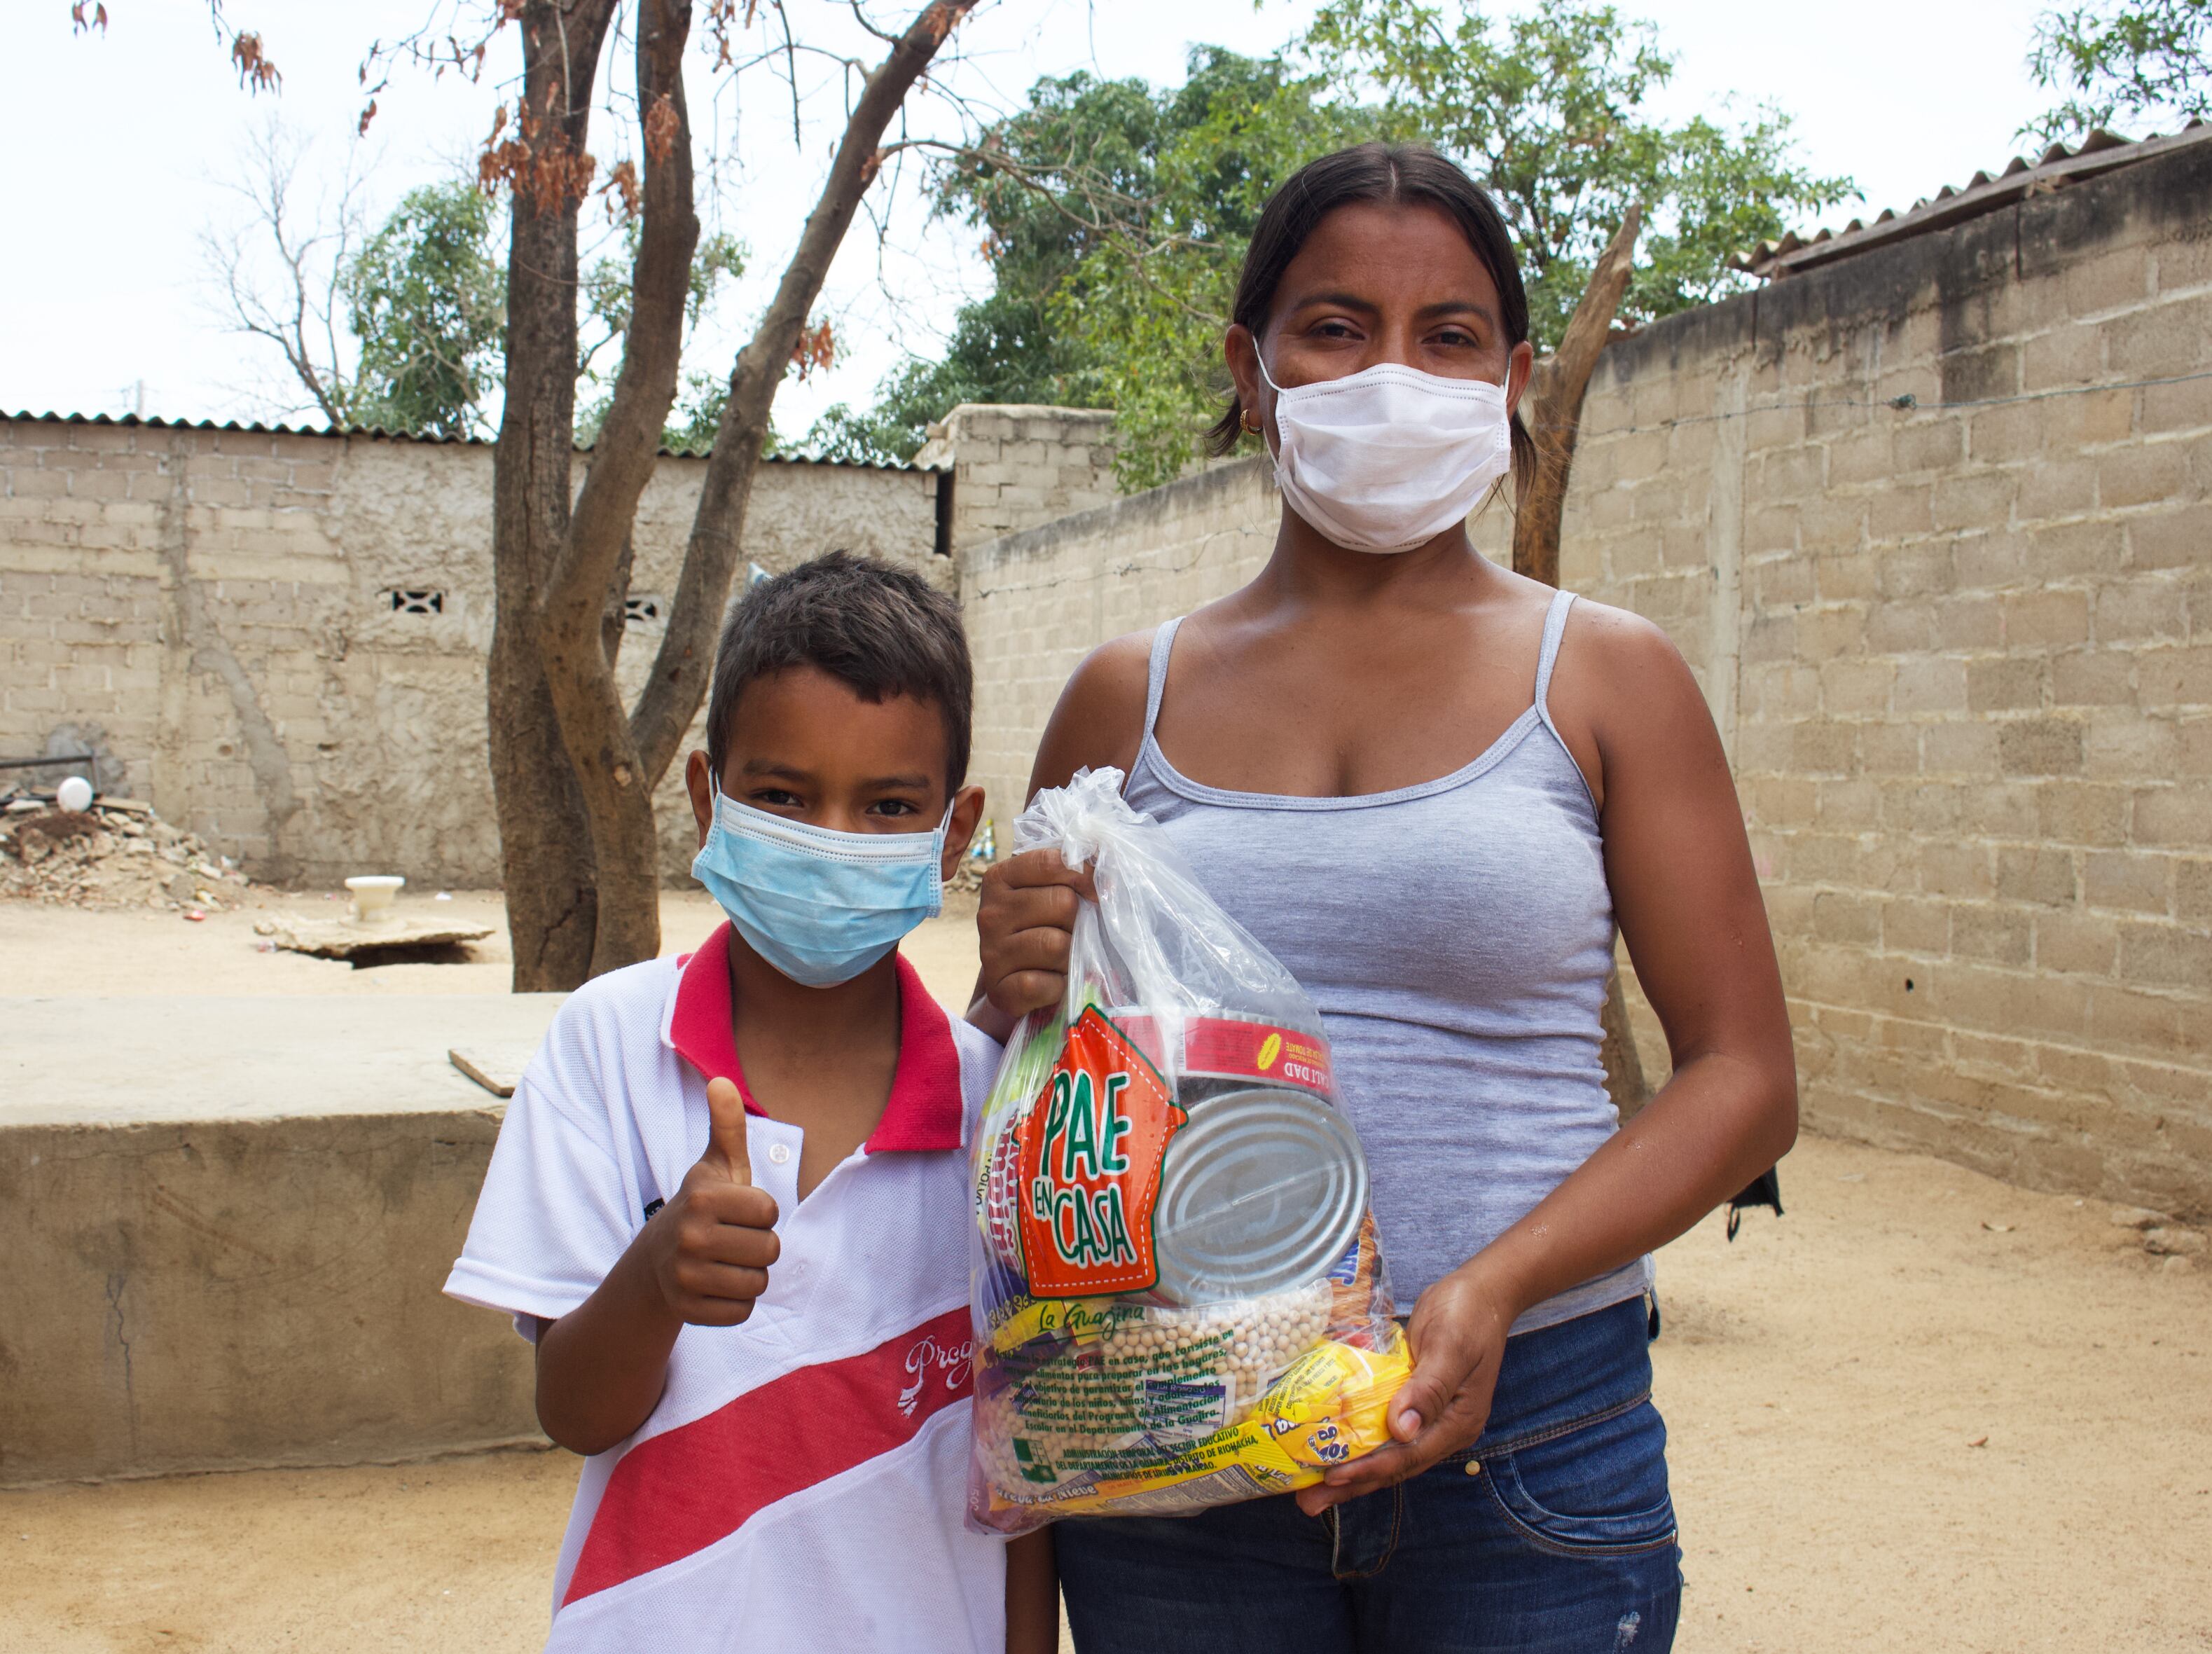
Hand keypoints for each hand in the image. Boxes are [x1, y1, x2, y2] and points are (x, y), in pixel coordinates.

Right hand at [646, 1076, 780, 1325]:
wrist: (657, 1258)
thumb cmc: (703, 1206)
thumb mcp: (715, 1165)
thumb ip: (727, 1125)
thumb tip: (722, 1080)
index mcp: (702, 1197)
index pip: (770, 1211)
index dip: (761, 1212)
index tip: (738, 1211)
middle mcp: (689, 1237)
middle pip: (769, 1250)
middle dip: (759, 1245)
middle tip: (733, 1239)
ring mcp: (684, 1276)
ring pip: (758, 1284)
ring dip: (750, 1274)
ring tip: (725, 1261)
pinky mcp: (686, 1311)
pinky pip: (741, 1312)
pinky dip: (736, 1303)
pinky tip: (716, 1286)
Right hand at [978, 848, 1095, 1017]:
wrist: (1017, 979)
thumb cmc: (1044, 926)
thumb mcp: (1053, 890)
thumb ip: (1074, 870)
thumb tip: (1105, 858)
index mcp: (1000, 877)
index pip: (1053, 862)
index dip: (1085, 875)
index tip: (1095, 892)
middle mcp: (990, 913)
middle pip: (1062, 903)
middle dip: (1075, 921)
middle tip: (1067, 932)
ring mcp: (990, 952)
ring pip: (1056, 945)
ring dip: (1069, 956)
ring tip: (1059, 958)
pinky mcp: (998, 990)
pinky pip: (1044, 984)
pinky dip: (1057, 986)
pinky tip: (1049, 982)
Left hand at [1294, 1265, 1515, 1514]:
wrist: (1482, 1293)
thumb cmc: (1467, 1315)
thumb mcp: (1450, 1347)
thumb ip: (1428, 1389)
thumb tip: (1403, 1429)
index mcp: (1457, 1421)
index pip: (1408, 1456)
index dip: (1369, 1469)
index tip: (1333, 1477)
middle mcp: (1444, 1428)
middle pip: (1394, 1465)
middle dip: (1352, 1484)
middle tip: (1309, 1503)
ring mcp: (1431, 1417)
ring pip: (1387, 1452)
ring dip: (1352, 1470)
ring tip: (1312, 1488)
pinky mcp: (1416, 1401)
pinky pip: (1384, 1430)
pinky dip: (1359, 1442)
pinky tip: (1333, 1448)